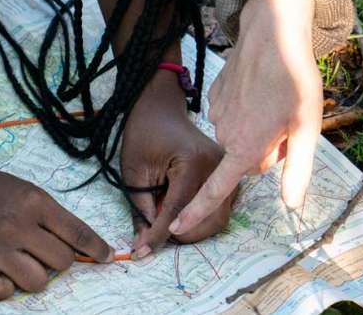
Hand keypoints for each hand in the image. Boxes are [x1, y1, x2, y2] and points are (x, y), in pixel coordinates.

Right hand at [0, 160, 114, 300]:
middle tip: (41, 252)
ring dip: (32, 275)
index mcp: (34, 202)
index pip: (77, 233)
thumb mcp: (25, 190)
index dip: (97, 249)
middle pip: (62, 262)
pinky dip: (3, 288)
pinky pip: (1, 293)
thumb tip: (82, 244)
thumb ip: (51, 216)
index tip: (106, 257)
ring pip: (37, 282)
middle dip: (57, 260)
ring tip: (19, 261)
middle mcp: (16, 225)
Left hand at [121, 68, 234, 258]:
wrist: (161, 109)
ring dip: (192, 229)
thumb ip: (140, 209)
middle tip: (152, 234)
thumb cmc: (143, 134)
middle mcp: (218, 166)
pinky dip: (201, 218)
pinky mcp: (229, 174)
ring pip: (217, 219)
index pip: (179, 211)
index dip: (159, 235)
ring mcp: (228, 170)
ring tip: (166, 219)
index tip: (142, 252)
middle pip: (206, 220)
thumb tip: (144, 245)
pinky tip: (181, 211)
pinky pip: (221, 209)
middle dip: (179, 235)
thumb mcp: (133, 171)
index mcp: (193, 161)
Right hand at [170, 0, 322, 235]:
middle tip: (285, 123)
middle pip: (244, 158)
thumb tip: (291, 206)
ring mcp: (216, 112)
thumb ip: (297, 170)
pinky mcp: (214, 95)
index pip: (216, 187)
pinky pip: (230, 114)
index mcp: (245, 146)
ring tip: (272, 101)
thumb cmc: (294, 79)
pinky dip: (244, 108)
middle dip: (264, 149)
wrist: (271, 32)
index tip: (176, 228)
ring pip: (238, 135)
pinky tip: (257, 88)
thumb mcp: (307, 127)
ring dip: (255, 127)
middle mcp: (224, 133)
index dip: (196, 210)